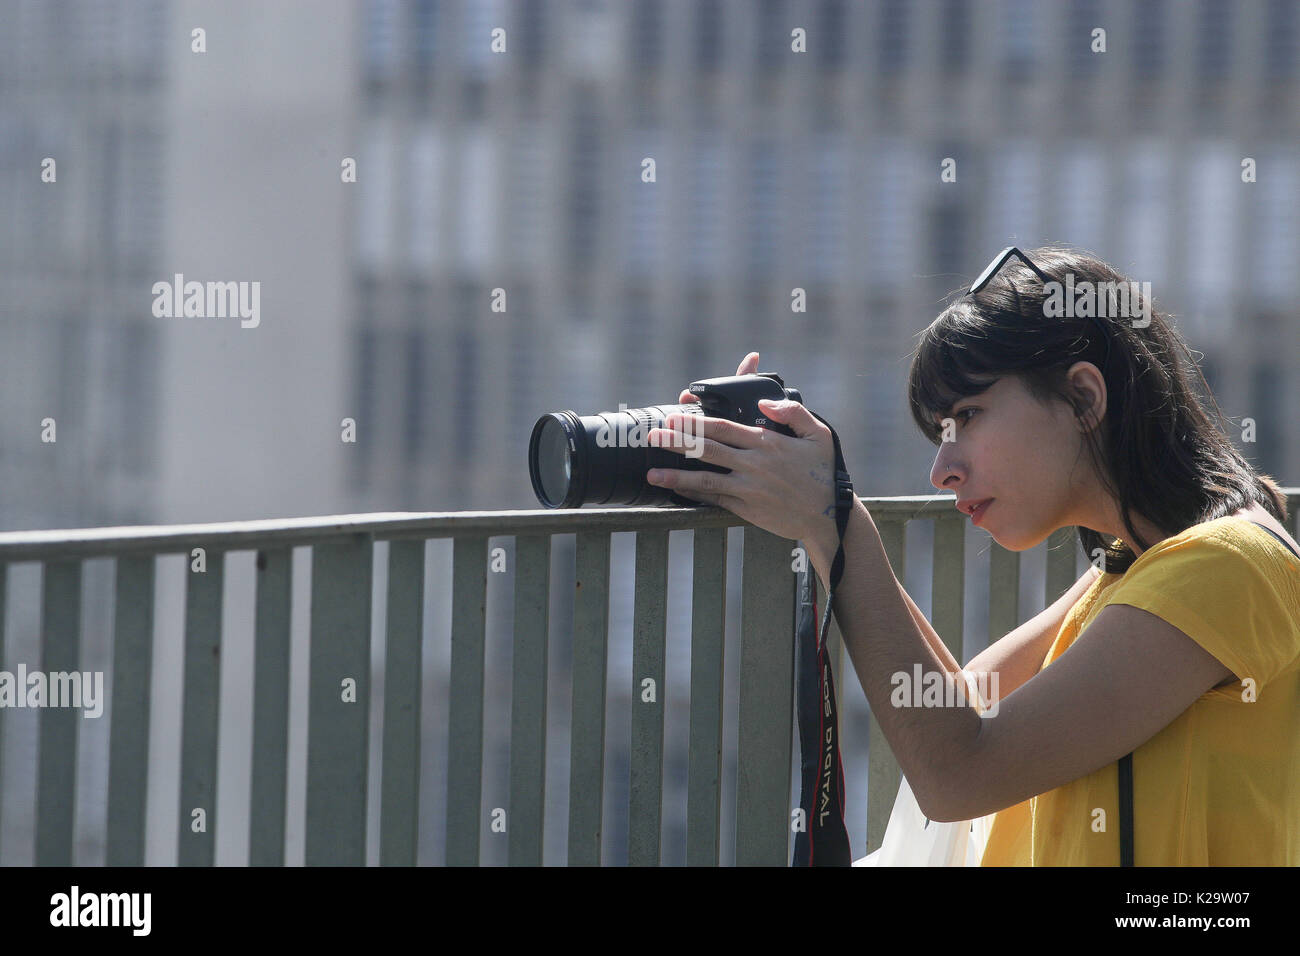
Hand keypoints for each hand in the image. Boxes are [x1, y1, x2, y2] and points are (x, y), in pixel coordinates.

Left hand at [647, 351, 839, 546]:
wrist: (828, 516)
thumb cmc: (823, 471)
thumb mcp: (819, 434)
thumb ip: (792, 412)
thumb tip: (763, 403)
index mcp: (767, 442)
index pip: (724, 427)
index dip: (696, 421)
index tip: (674, 416)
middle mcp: (753, 464)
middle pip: (707, 449)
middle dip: (677, 441)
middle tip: (653, 435)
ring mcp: (748, 488)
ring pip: (705, 479)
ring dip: (676, 475)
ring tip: (652, 473)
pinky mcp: (746, 509)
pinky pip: (715, 500)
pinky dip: (693, 496)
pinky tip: (675, 492)